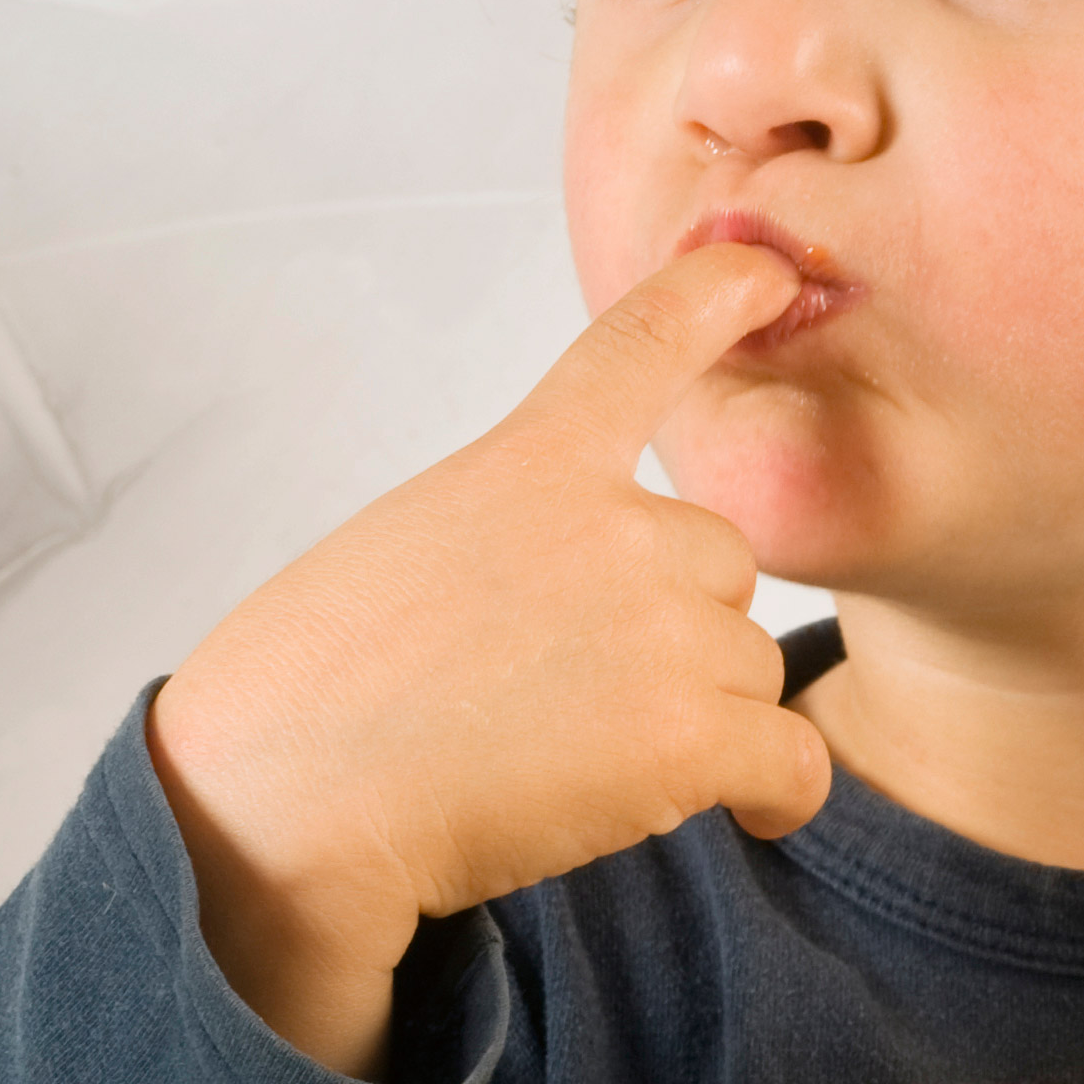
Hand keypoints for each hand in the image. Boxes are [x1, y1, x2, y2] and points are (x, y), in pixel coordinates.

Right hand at [147, 242, 833, 1074]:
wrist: (288, 799)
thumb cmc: (320, 692)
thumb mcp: (414, 547)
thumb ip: (525, 532)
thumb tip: (612, 600)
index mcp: (530, 464)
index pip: (637, 349)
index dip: (712, 298)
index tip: (765, 270)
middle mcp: (616, 526)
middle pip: (720, 571)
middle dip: (672, 631)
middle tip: (559, 694)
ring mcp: (661, 627)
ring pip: (749, 670)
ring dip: (695, 718)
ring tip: (571, 758)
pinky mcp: (690, 735)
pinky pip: (795, 760)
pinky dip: (778, 795)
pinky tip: (744, 813)